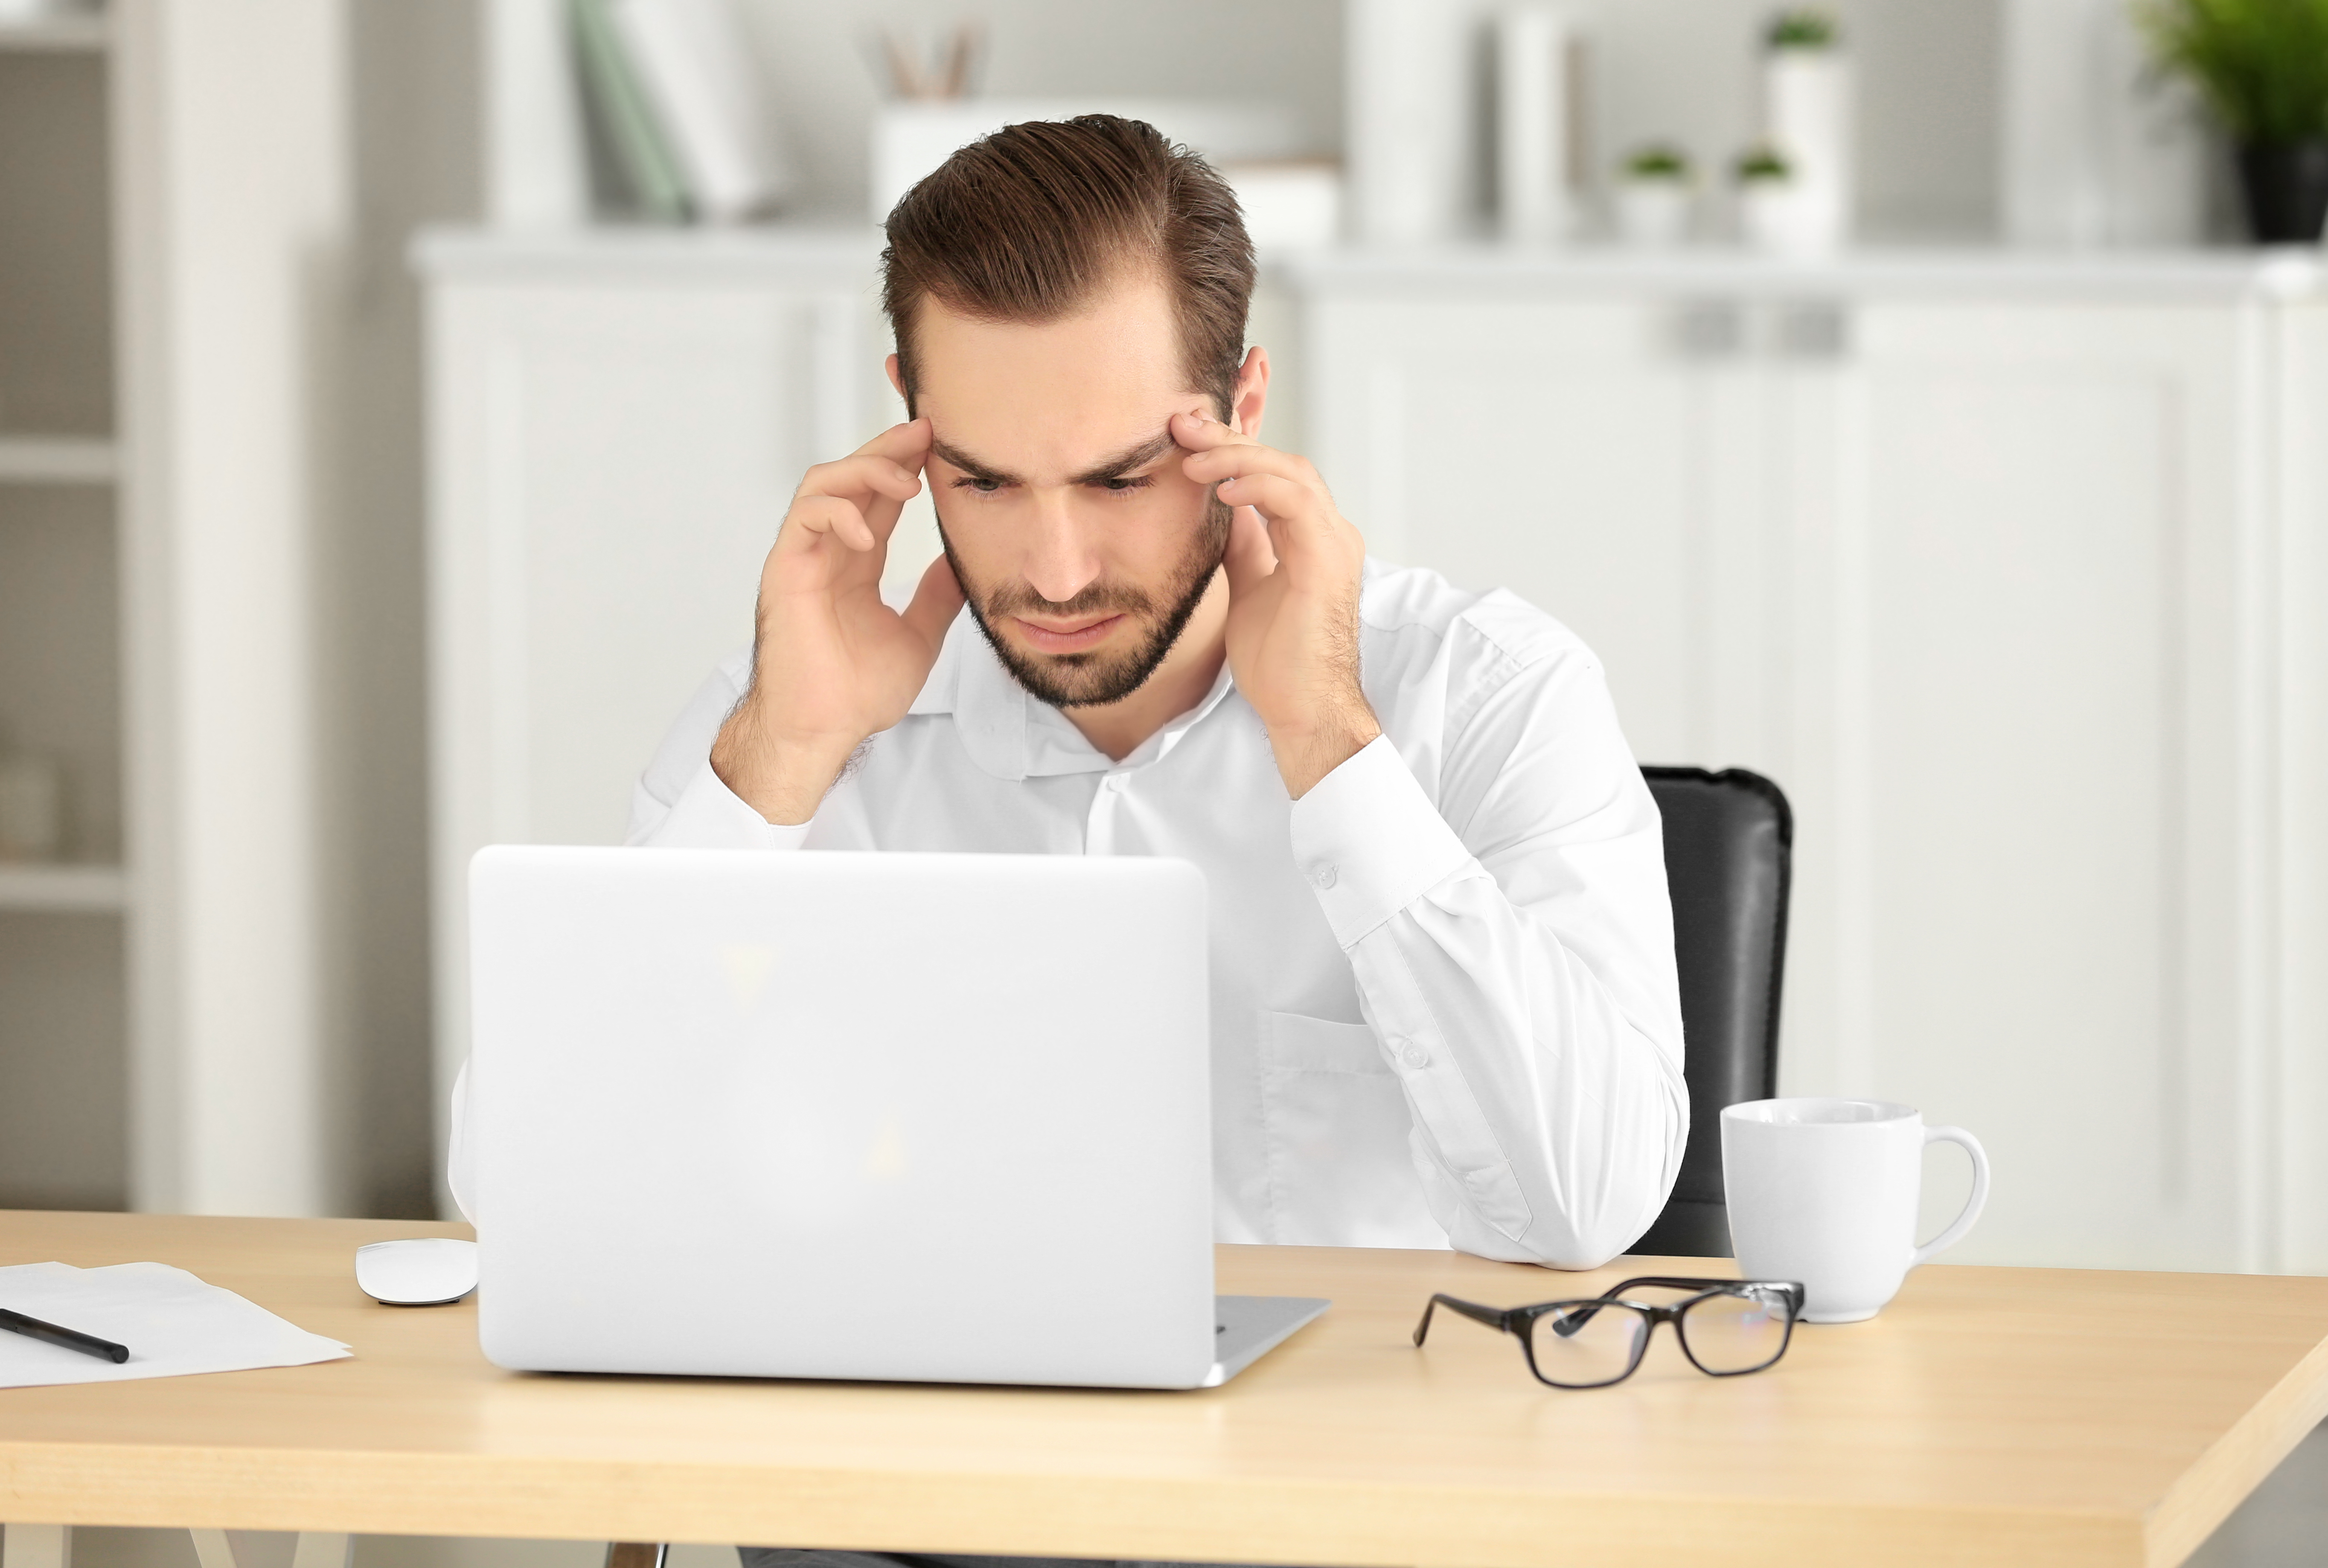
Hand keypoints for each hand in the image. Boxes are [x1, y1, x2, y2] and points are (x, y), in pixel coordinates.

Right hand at [711, 419, 964, 823]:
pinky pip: (806, 517)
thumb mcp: (918, 636)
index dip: (907, 467)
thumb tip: (965, 563)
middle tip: (927, 432)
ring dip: (866, 471)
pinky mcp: (786, 570)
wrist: (824, 729)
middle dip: (889, 450)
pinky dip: (838, 513)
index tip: (941, 447)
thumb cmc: (857, 694)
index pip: (880, 499)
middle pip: (854, 478)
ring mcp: (805, 557)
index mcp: (856, 564)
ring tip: (907, 482)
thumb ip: (937, 597)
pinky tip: (870, 534)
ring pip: (825, 483)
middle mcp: (829, 552)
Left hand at [1172, 412, 1379, 798]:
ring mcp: (1333, 543)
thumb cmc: (1278, 660)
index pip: (1274, 473)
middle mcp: (1329, 532)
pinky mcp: (1328, 561)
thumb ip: (1243, 543)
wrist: (1303, 710)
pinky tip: (1223, 490)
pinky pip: (1296, 502)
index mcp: (1311, 536)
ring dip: (1238, 457)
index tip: (1185, 436)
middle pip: (1282, 461)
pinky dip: (1259, 486)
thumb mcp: (1247, 585)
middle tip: (1181, 425)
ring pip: (1291, 471)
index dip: (1233, 447)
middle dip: (1230, 438)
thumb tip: (1220, 506)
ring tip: (1192, 457)